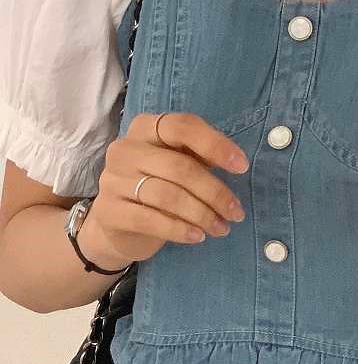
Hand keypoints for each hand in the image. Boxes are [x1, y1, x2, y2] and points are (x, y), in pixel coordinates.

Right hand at [79, 112, 249, 268]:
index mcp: (145, 128)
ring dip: (202, 214)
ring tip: (221, 228)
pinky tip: (198, 236)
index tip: (241, 166)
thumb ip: (201, 156)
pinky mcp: (109, 211)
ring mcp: (112, 180)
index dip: (215, 144)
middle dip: (214, 192)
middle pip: (180, 167)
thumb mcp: (179, 164)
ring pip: (167, 195)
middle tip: (236, 212)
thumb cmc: (157, 186)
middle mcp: (125, 149)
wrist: (119, 224)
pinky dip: (179, 229)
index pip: (182, 126)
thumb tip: (235, 163)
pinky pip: (150, 220)